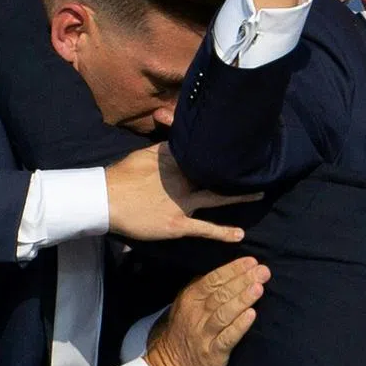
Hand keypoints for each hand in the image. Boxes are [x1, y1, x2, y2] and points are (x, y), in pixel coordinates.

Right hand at [105, 143, 262, 243]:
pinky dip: (222, 232)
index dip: (223, 153)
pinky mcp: (178, 223)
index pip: (204, 155)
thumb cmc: (122, 176)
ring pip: (217, 199)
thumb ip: (164, 146)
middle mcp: (185, 181)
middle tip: (260, 167)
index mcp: (176, 163)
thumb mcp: (145, 154)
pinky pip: (204, 228)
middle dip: (237, 171)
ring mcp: (183, 203)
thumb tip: (176, 129)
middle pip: (217, 174)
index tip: (242, 148)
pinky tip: (240, 235)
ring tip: (261, 194)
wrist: (104, 198)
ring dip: (239, 197)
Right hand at [144, 256, 270, 365]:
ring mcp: (203, 334)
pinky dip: (239, 325)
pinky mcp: (212, 353)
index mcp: (190, 299)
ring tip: (259, 288)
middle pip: (221, 293)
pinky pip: (227, 337)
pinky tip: (252, 315)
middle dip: (243, 280)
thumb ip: (203, 288)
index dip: (233, 269)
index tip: (252, 261)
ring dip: (242, 299)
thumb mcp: (186, 305)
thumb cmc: (184, 332)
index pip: (213, 279)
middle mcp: (195, 314)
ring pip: (224, 313)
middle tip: (263, 271)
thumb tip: (229, 270)